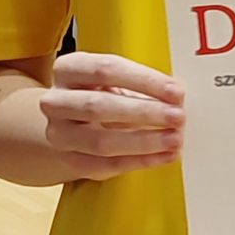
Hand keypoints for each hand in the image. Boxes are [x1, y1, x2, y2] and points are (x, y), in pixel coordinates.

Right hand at [40, 51, 184, 178]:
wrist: (67, 126)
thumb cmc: (98, 95)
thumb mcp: (110, 81)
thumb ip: (139, 86)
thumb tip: (177, 99)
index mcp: (69, 69)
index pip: (107, 69)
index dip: (144, 80)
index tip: (175, 91)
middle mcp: (56, 101)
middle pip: (100, 106)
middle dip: (145, 112)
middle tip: (177, 117)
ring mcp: (59, 133)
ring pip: (101, 141)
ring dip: (143, 141)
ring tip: (174, 140)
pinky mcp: (68, 161)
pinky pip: (106, 165)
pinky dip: (139, 161)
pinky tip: (163, 156)